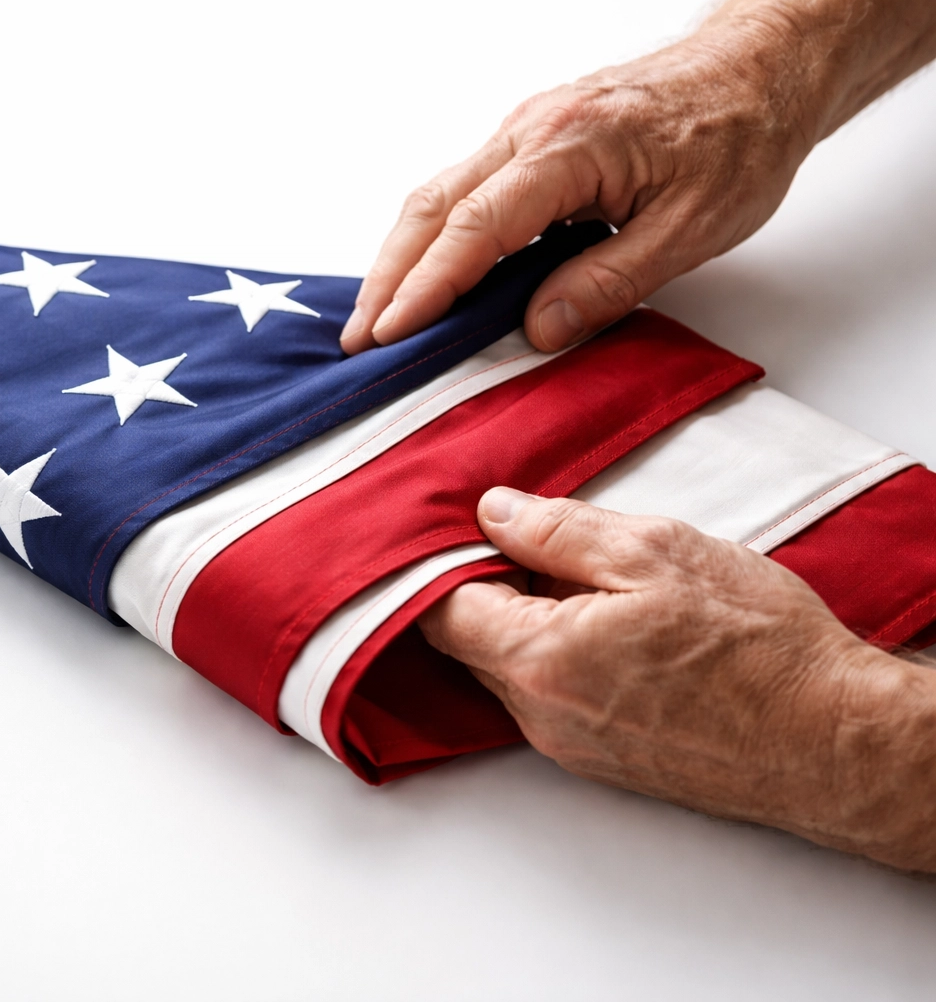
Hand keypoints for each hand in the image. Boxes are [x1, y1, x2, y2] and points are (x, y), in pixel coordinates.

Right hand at [339, 0, 935, 355]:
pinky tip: (424, 272)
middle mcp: (532, 131)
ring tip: (379, 315)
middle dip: (387, 276)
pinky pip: (462, 188)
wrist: (760, 69)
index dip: (427, 286)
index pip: (475, 228)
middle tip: (360, 336)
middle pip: (432, 206)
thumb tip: (538, 328)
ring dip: (400, 257)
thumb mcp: (691, 229)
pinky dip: (431, 235)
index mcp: (570, 148)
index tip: (393, 333)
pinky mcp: (531, 140)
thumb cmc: (737, 137)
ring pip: (438, 194)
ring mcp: (526, 131)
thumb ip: (610, 281)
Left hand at [419, 487, 935, 871]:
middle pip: (466, 640)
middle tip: (543, 544)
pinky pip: (549, 696)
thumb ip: (557, 530)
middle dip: (488, 587)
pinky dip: (560, 656)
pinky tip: (618, 628)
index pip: (437, 609)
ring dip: (528, 621)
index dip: (444, 558)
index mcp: (538, 660)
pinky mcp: (601, 760)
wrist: (835, 743)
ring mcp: (568, 745)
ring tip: (596, 585)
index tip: (471, 525)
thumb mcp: (656, 553)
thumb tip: (492, 512)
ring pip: (509, 668)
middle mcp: (539, 715)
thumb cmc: (760, 648)